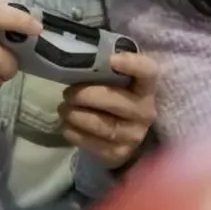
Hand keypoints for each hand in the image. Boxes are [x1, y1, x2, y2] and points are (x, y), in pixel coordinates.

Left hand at [59, 51, 158, 169]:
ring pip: (102, 125)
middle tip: (67, 93)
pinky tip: (66, 125)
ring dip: (77, 116)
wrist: (127, 134)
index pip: (148, 72)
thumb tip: (79, 55)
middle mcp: (145, 111)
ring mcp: (133, 135)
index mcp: (147, 87)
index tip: (111, 60)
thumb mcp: (121, 81)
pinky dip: (75, 134)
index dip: (132, 64)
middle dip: (86, 96)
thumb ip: (108, 69)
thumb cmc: (119, 97)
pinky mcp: (118, 153)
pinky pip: (93, 144)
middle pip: (115, 101)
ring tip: (63, 108)